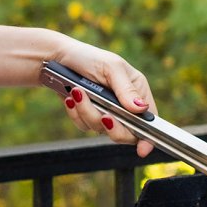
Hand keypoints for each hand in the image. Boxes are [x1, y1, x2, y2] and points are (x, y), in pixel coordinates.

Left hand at [45, 39, 157, 157]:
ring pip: (101, 129)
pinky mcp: (89, 115)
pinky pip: (84, 126)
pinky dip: (76, 113)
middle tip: (104, 116)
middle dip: (113, 126)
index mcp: (137, 91)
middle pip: (126, 132)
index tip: (142, 149)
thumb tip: (141, 108)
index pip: (148, 120)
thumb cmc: (88, 57)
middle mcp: (124, 105)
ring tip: (77, 93)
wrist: (58, 59)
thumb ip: (126, 89)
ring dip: (87, 112)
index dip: (147, 137)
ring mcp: (106, 112)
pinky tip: (71, 98)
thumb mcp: (111, 67)